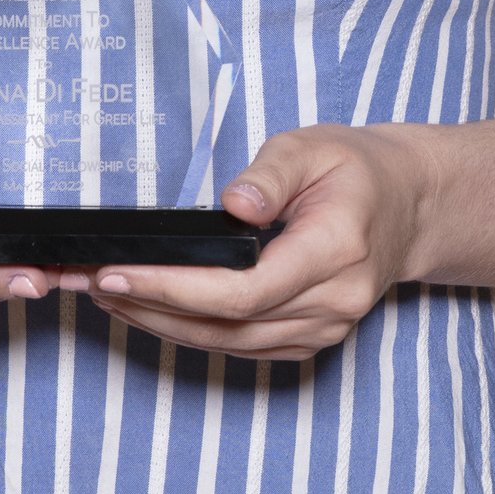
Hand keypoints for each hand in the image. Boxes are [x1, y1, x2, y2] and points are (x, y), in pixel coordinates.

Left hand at [86, 125, 429, 360]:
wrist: (407, 208)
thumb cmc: (356, 171)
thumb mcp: (314, 147)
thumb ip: (272, 173)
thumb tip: (234, 204)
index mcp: (337, 251)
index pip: (246, 289)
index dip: (174, 288)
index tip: (116, 272)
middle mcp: (333, 302)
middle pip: (227, 324)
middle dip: (149, 306)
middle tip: (87, 282)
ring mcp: (322, 329)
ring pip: (227, 343)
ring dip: (159, 323)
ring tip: (104, 293)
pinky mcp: (306, 341)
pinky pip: (238, 346)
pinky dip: (188, 330)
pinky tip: (147, 309)